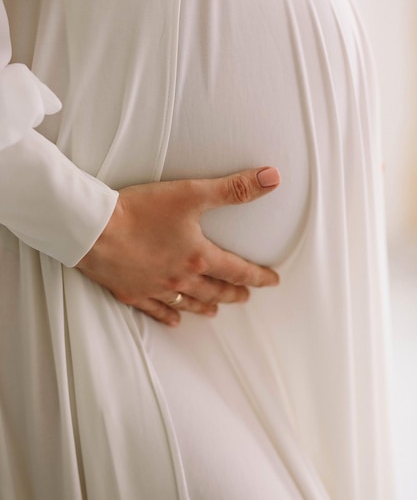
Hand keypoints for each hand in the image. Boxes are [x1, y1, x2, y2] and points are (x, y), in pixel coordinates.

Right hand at [76, 167, 279, 325]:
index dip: (258, 276)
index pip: (237, 271)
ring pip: (187, 303)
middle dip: (233, 294)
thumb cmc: (141, 210)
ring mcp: (155, 288)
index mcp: (199, 257)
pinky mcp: (131, 292)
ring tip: (215, 311)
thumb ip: (234, 188)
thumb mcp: (192, 193)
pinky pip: (155, 310)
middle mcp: (181, 278)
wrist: (94, 228)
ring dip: (205, 306)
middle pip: (214, 291)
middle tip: (244, 297)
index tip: (271, 281)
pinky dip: (168, 316)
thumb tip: (271, 179)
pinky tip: (173, 320)